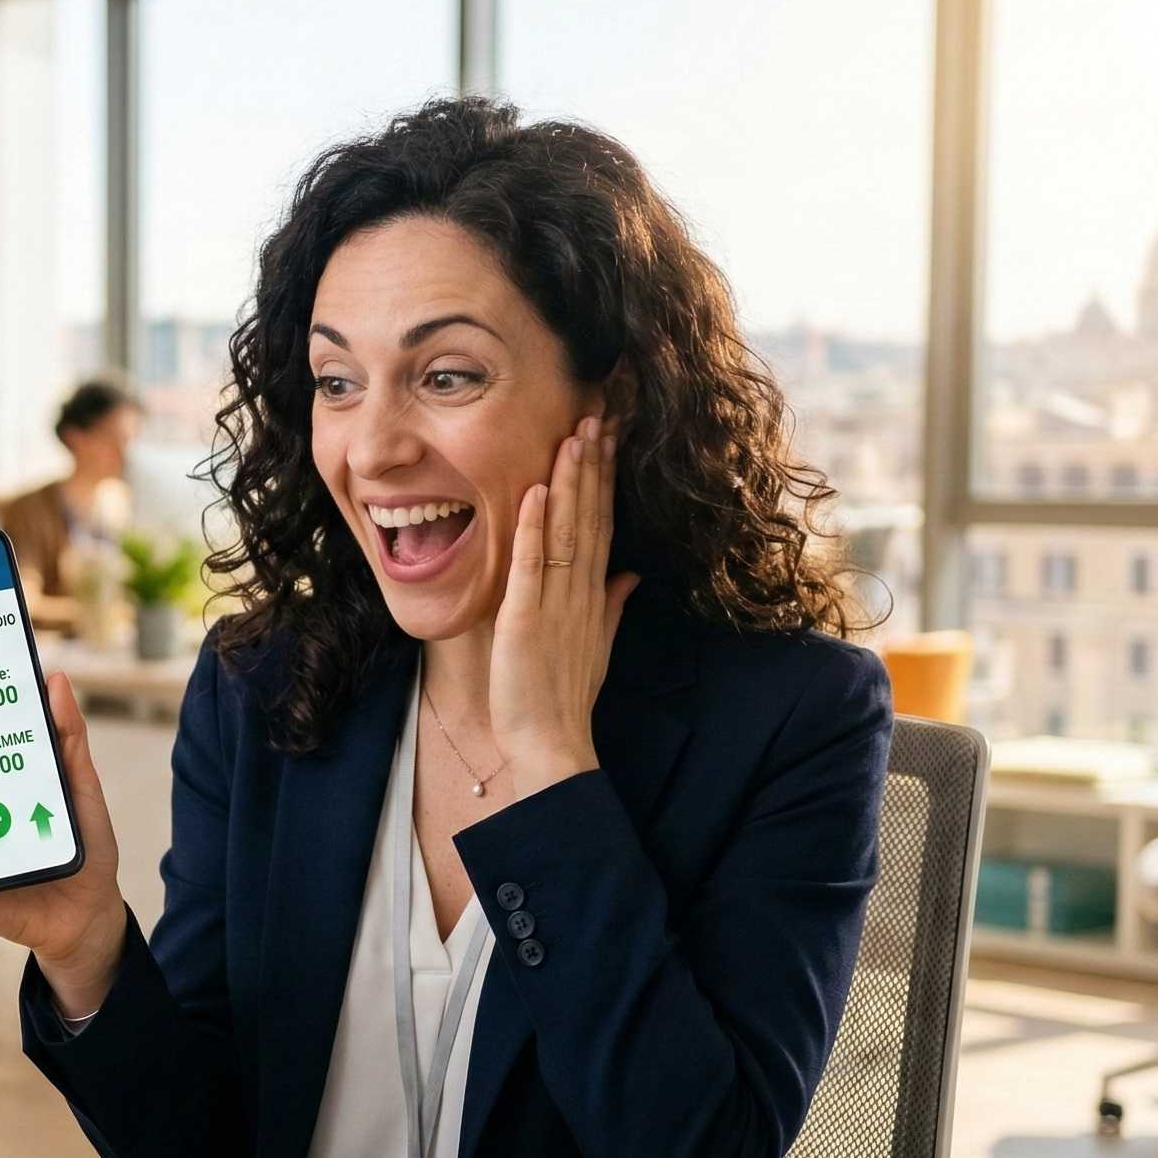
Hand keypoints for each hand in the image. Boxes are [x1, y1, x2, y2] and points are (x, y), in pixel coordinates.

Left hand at [488, 413, 637, 802]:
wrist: (552, 744)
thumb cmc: (566, 696)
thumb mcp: (594, 644)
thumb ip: (610, 605)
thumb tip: (629, 574)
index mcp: (591, 592)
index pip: (600, 522)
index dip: (603, 477)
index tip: (606, 435)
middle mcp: (580, 590)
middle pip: (589, 515)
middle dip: (593, 464)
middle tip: (598, 413)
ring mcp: (556, 603)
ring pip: (565, 531)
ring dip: (569, 483)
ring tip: (574, 436)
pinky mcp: (527, 620)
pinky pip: (531, 567)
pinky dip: (532, 530)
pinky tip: (534, 493)